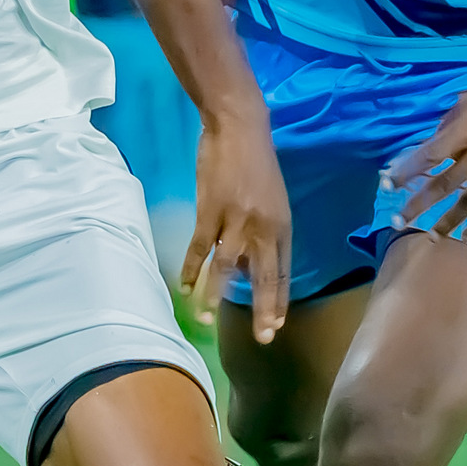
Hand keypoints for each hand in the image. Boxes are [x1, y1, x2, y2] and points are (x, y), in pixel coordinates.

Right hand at [183, 110, 291, 340]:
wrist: (239, 127)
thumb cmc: (256, 163)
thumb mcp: (273, 200)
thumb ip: (265, 232)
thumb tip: (250, 264)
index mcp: (282, 227)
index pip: (282, 272)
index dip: (279, 300)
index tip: (276, 325)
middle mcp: (264, 229)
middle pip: (264, 277)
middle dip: (264, 311)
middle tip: (263, 338)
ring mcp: (236, 221)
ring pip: (227, 268)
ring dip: (216, 296)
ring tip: (206, 320)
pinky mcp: (210, 211)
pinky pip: (199, 248)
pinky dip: (191, 268)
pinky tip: (184, 286)